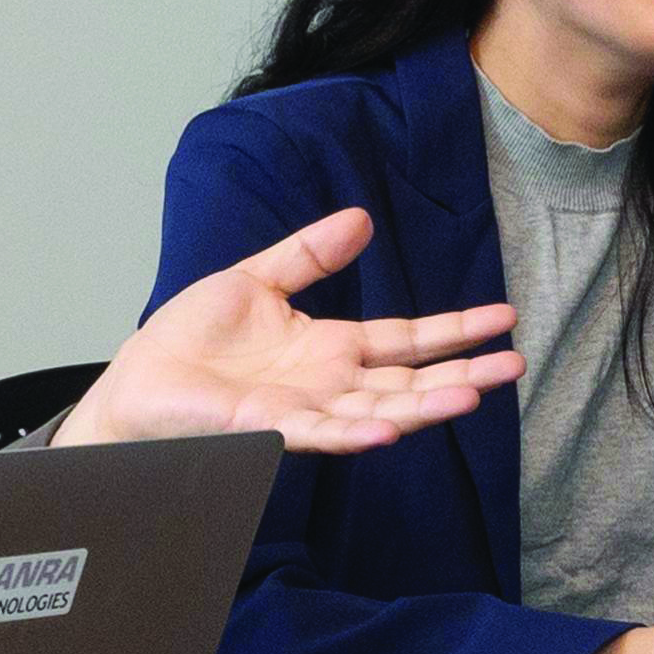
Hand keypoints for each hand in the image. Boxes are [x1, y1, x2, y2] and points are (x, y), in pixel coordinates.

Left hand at [62, 204, 521, 453]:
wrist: (137, 379)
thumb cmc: (189, 340)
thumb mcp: (255, 280)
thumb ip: (309, 255)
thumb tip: (361, 219)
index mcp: (331, 348)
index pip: (407, 339)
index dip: (455, 330)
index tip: (504, 319)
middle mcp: (329, 384)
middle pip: (410, 380)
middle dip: (464, 373)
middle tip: (516, 366)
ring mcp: (305, 410)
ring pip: (380, 411)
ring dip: (427, 407)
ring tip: (475, 395)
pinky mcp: (270, 429)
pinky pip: (323, 433)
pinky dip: (359, 433)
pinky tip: (394, 429)